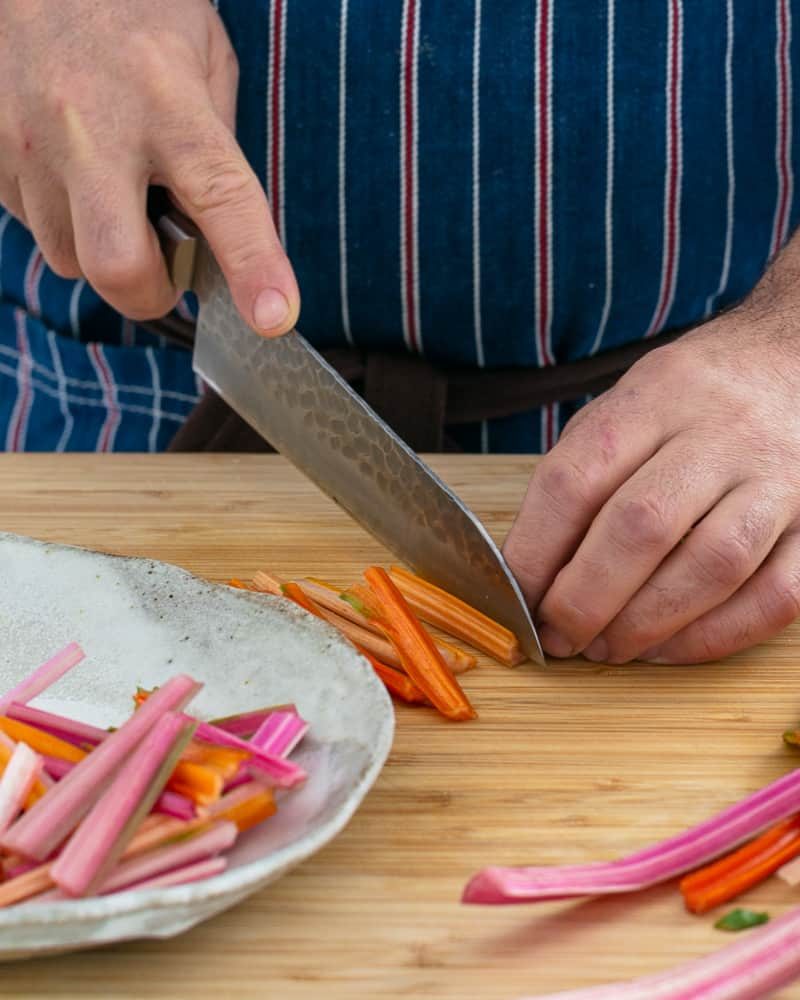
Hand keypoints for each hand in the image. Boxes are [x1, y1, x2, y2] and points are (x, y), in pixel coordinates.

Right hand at [0, 0, 298, 333]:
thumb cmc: (131, 8)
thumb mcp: (202, 55)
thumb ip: (216, 143)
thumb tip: (219, 226)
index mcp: (168, 99)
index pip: (220, 198)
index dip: (253, 266)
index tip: (275, 316)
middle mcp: (93, 126)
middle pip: (118, 265)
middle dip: (150, 293)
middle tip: (167, 275)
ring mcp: (30, 141)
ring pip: (71, 258)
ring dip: (103, 250)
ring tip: (114, 193)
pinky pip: (34, 225)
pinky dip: (63, 218)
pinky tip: (73, 170)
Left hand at [504, 238, 799, 663]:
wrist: (793, 362)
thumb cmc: (691, 399)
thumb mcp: (627, 405)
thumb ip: (582, 472)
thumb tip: (530, 569)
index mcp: (653, 398)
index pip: (575, 480)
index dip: (535, 552)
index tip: (516, 599)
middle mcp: (720, 432)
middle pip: (641, 526)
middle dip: (585, 599)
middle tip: (558, 637)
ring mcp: (777, 477)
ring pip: (710, 565)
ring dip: (645, 625)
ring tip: (606, 650)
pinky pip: (774, 595)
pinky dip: (713, 636)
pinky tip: (669, 649)